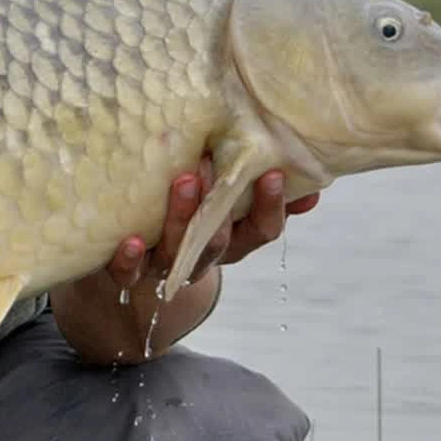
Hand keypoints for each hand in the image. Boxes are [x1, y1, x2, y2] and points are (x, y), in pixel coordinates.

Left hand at [102, 157, 321, 291]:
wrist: (134, 260)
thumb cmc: (190, 215)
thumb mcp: (229, 205)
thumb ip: (263, 191)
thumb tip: (314, 181)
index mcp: (232, 240)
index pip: (261, 230)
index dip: (270, 206)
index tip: (273, 172)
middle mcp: (201, 257)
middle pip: (218, 242)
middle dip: (219, 209)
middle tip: (214, 166)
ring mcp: (164, 266)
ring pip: (177, 253)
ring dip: (181, 219)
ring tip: (183, 181)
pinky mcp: (126, 271)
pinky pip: (127, 274)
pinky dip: (129, 260)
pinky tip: (131, 241)